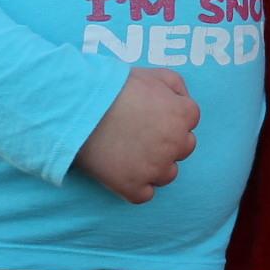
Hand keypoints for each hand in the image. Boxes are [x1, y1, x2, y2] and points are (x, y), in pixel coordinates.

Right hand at [74, 68, 200, 203]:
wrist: (80, 106)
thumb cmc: (115, 86)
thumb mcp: (154, 74)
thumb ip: (177, 87)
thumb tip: (182, 101)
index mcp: (183, 115)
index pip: (189, 122)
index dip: (170, 118)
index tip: (151, 116)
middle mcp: (175, 144)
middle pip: (182, 150)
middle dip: (166, 143)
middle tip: (140, 134)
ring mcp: (155, 168)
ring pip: (166, 175)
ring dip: (154, 167)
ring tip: (129, 152)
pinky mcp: (133, 187)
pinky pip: (144, 195)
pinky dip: (135, 186)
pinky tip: (121, 170)